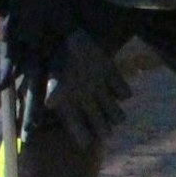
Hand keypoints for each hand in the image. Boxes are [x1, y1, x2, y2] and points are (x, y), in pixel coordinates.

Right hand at [40, 29, 131, 147]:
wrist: (71, 34)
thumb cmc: (58, 55)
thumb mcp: (53, 72)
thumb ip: (54, 88)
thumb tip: (50, 103)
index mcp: (69, 106)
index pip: (78, 131)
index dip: (83, 138)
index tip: (86, 142)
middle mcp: (87, 103)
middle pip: (103, 129)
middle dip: (103, 129)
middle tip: (103, 125)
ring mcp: (101, 92)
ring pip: (117, 117)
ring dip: (115, 113)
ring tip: (105, 101)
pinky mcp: (113, 79)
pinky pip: (126, 94)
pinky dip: (122, 90)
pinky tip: (112, 82)